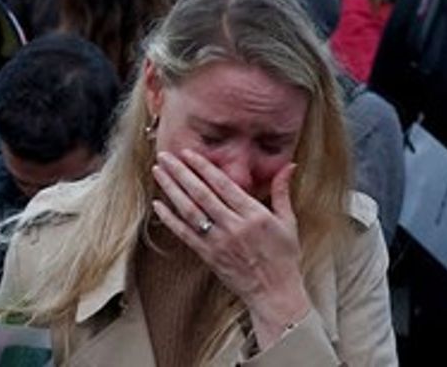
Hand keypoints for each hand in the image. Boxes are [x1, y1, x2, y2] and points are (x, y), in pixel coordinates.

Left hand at [151, 150, 311, 348]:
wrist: (274, 294)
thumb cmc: (284, 258)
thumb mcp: (288, 222)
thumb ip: (282, 191)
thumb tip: (289, 165)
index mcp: (254, 214)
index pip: (223, 184)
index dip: (203, 167)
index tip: (188, 153)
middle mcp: (234, 226)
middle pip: (201, 194)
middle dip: (181, 172)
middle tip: (165, 155)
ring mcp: (219, 242)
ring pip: (190, 211)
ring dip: (172, 190)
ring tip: (158, 172)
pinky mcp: (209, 256)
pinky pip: (185, 235)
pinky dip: (170, 219)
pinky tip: (158, 205)